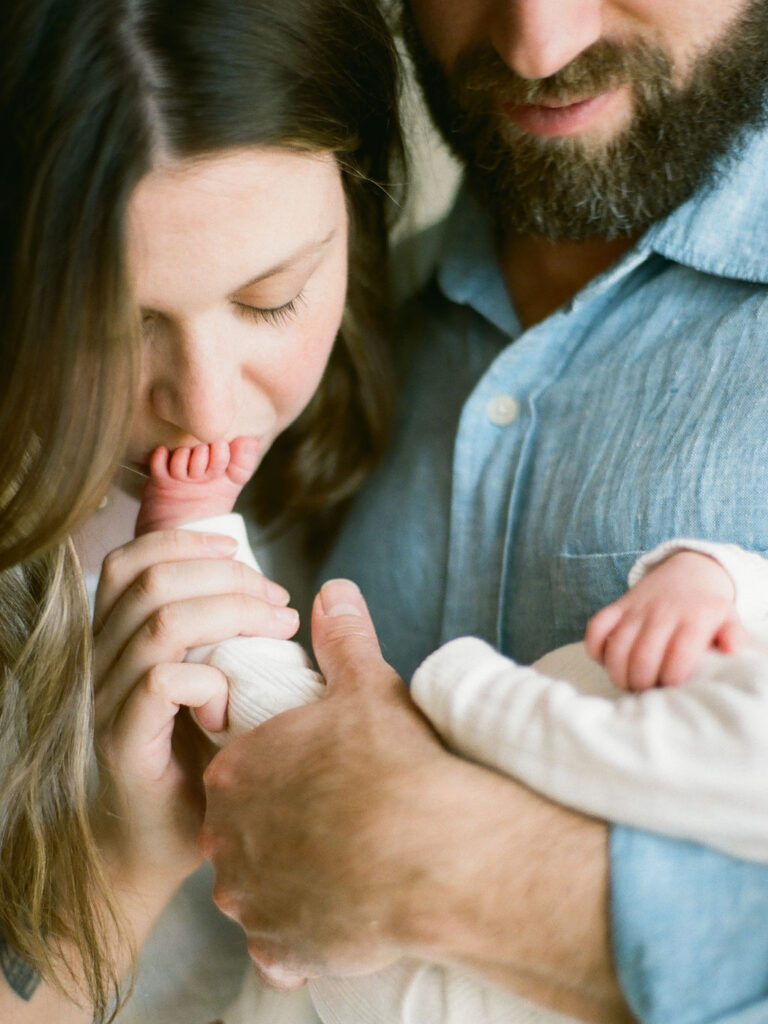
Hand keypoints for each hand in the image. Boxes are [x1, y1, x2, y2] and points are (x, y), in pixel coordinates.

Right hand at [92, 528, 298, 891]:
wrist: (154, 847)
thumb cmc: (198, 761)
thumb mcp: (216, 686)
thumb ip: (227, 641)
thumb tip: (281, 599)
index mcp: (119, 638)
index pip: (130, 562)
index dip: (185, 542)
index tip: (240, 551)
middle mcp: (104, 661)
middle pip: (151, 581)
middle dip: (228, 577)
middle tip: (279, 604)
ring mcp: (109, 701)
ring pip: (161, 624)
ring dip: (233, 614)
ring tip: (279, 630)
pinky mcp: (124, 743)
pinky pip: (161, 683)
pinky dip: (210, 678)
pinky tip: (232, 704)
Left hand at [200, 578, 452, 985]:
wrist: (436, 853)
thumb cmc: (397, 764)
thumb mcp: (370, 688)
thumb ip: (344, 639)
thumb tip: (334, 591)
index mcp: (239, 772)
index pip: (238, 771)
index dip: (275, 772)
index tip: (309, 775)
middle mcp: (229, 838)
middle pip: (241, 830)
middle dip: (275, 826)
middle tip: (326, 819)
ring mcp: (251, 899)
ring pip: (256, 887)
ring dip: (287, 879)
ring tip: (339, 864)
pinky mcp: (281, 949)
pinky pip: (279, 946)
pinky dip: (301, 934)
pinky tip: (338, 911)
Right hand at [585, 550, 747, 690]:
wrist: (690, 571)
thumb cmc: (708, 607)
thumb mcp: (729, 618)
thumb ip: (733, 635)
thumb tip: (731, 650)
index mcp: (693, 619)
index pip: (677, 657)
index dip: (671, 680)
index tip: (671, 689)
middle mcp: (662, 613)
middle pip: (643, 657)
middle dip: (642, 683)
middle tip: (647, 691)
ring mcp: (637, 608)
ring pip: (616, 646)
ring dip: (618, 673)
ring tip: (627, 684)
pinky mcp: (618, 605)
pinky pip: (596, 627)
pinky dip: (595, 649)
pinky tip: (606, 662)